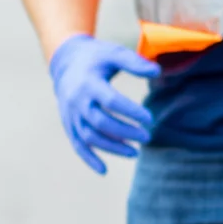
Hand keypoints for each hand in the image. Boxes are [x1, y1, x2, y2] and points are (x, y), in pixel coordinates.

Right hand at [49, 33, 157, 173]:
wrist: (65, 63)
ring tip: (135, 153)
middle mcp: (77, 101)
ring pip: (89, 137)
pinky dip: (89, 159)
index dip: (130, 112)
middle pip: (100, 122)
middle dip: (124, 132)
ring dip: (112, 148)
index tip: (149, 119)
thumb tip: (156, 72)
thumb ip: (134, 62)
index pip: (111, 101)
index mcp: (88, 83)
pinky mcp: (69, 124)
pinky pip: (77, 144)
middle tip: (146, 137)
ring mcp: (71, 115)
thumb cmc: (96, 58)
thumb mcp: (114, 53)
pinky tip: (104, 170)